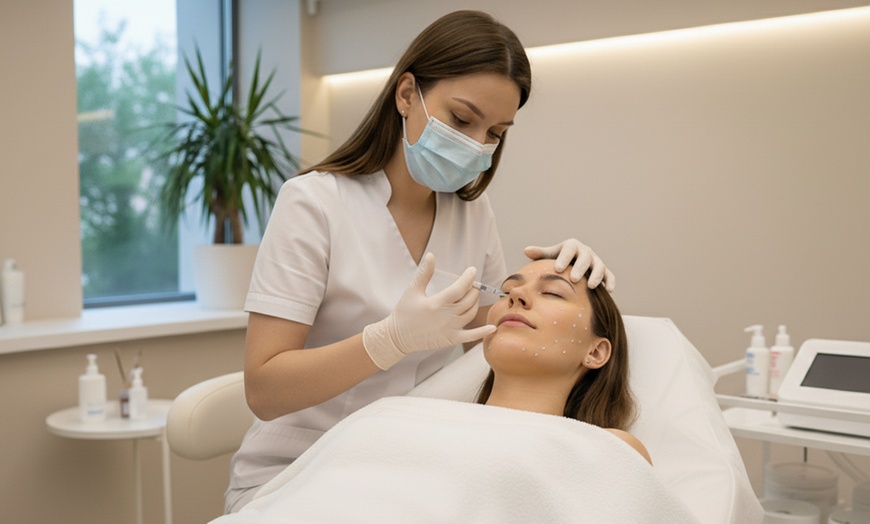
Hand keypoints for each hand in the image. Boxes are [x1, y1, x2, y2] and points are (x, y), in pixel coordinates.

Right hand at [363, 253, 496, 369]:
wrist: (397, 337)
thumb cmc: (404, 312)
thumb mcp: (412, 290)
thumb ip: (425, 273)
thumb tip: (431, 255)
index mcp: (436, 303)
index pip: (459, 288)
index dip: (468, 278)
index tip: (472, 270)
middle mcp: (446, 317)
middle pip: (468, 300)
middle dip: (473, 289)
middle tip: (473, 282)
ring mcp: (449, 329)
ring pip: (471, 314)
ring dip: (475, 302)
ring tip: (473, 294)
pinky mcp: (450, 339)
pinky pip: (470, 336)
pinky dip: (483, 332)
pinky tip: (493, 327)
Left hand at [524, 238, 615, 291]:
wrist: (573, 266)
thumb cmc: (559, 261)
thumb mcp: (550, 256)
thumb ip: (540, 253)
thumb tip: (527, 250)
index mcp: (572, 246)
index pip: (569, 249)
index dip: (564, 258)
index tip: (558, 268)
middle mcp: (586, 252)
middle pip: (585, 257)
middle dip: (580, 268)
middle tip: (574, 279)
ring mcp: (596, 261)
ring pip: (599, 266)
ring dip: (596, 275)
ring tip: (591, 286)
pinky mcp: (604, 271)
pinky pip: (609, 276)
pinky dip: (610, 282)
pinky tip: (608, 291)